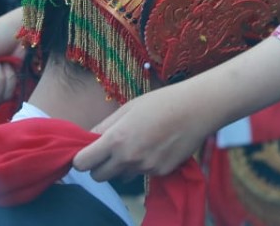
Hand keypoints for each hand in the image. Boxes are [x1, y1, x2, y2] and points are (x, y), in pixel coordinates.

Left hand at [73, 78, 217, 181]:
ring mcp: (145, 167)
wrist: (198, 108)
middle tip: (110, 150)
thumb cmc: (162, 102)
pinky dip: (145, 164)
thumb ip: (104, 127)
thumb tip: (86, 140)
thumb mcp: (128, 108)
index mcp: (116, 139)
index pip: (82, 163)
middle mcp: (128, 158)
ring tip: (140, 143)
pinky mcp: (161, 172)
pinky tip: (157, 145)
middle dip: (99, 166)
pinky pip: (143, 173)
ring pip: (121, 176)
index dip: (82, 158)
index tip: (88, 152)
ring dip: (123, 166)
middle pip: (98, 176)